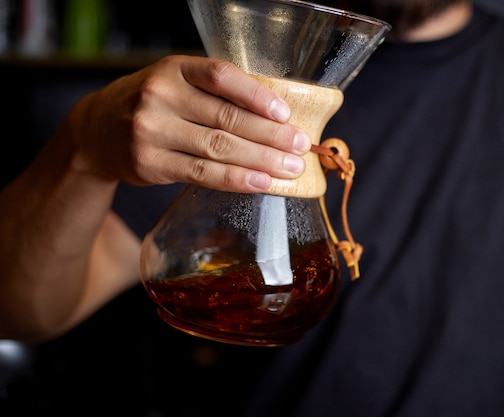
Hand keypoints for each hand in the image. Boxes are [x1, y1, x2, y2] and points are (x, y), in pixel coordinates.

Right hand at [62, 55, 310, 192]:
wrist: (97, 130)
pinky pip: (201, 174)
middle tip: (300, 147)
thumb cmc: (153, 105)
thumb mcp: (176, 84)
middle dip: (270, 135)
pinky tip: (260, 183)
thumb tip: (275, 118)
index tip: (285, 113)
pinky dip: (235, 179)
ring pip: (218, 147)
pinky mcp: (149, 163)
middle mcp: (159, 96)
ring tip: (290, 169)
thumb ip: (214, 94)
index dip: (257, 95)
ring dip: (260, 160)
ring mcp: (151, 131)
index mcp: (173, 69)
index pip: (221, 76)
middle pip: (226, 117)